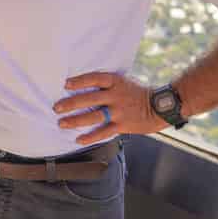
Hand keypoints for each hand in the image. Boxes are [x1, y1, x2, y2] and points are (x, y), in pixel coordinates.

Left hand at [53, 72, 167, 145]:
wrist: (161, 107)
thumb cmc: (138, 93)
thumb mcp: (123, 82)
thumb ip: (107, 85)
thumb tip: (84, 87)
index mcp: (115, 82)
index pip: (94, 78)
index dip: (80, 81)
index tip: (66, 84)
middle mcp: (116, 96)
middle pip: (89, 98)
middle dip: (71, 103)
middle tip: (57, 107)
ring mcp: (119, 111)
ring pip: (94, 116)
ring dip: (76, 120)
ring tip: (62, 123)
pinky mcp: (123, 125)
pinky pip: (104, 132)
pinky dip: (91, 136)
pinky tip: (79, 139)